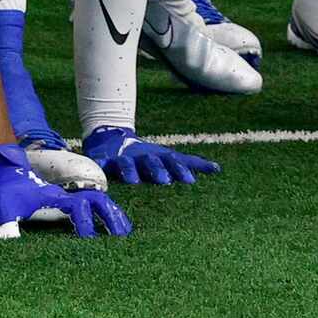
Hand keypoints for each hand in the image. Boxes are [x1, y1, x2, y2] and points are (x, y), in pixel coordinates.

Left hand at [0, 142, 134, 238]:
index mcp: (53, 199)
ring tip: (123, 231)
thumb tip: (12, 246)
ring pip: (96, 201)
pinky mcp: (60, 202)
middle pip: (96, 200)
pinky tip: (106, 227)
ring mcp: (63, 198)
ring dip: (110, 214)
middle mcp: (63, 197)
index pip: (78, 207)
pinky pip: (88, 205)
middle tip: (124, 235)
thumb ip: (8, 229)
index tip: (89, 241)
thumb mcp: (2, 212)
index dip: (85, 222)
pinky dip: (101, 214)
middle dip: (111, 216)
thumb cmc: (1, 190)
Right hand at [82, 126, 219, 185]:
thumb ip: (191, 163)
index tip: (190, 181)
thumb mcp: (167, 156)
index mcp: (158, 157)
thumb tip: (218, 169)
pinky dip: (99, 169)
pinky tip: (102, 175)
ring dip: (130, 171)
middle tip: (164, 182)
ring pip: (126, 164)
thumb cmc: (146, 154)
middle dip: (158, 170)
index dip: (181, 170)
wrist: (113, 136)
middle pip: (151, 162)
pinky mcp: (105, 160)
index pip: (172, 162)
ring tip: (134, 181)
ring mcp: (123, 158)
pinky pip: (101, 166)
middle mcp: (141, 157)